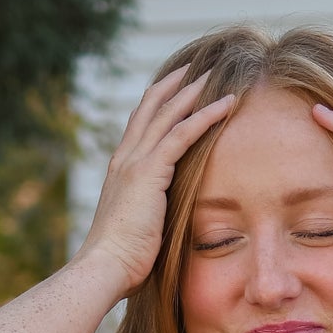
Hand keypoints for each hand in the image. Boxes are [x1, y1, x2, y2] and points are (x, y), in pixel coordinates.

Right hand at [75, 66, 235, 297]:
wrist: (105, 267)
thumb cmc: (120, 261)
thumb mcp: (136, 229)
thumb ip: (149, 215)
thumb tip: (164, 223)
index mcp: (120, 170)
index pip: (139, 126)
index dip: (157, 103)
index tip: (175, 88)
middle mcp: (125, 159)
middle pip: (150, 108)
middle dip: (174, 84)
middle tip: (195, 66)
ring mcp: (135, 162)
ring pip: (168, 114)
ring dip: (193, 91)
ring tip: (215, 73)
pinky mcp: (150, 172)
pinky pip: (183, 134)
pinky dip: (206, 115)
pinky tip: (227, 104)